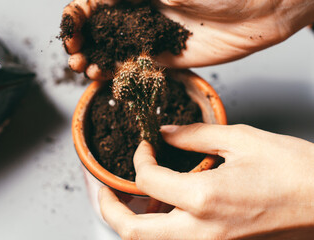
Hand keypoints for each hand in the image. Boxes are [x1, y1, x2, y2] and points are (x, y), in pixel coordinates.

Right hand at [61, 0, 313, 79]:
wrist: (257, 9)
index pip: (95, 4)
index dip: (78, 17)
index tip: (72, 31)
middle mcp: (139, 14)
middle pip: (100, 29)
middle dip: (83, 42)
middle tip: (76, 56)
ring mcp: (151, 37)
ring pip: (114, 50)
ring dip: (96, 61)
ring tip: (86, 69)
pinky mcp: (165, 57)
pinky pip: (136, 67)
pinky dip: (118, 74)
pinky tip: (105, 79)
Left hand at [99, 123, 313, 238]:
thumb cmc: (293, 171)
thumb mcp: (241, 139)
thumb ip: (195, 135)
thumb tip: (165, 133)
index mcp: (204, 198)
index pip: (147, 179)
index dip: (139, 157)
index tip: (145, 145)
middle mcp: (201, 231)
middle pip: (133, 232)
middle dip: (109, 208)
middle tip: (103, 188)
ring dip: (132, 220)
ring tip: (128, 197)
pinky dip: (158, 226)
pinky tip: (161, 206)